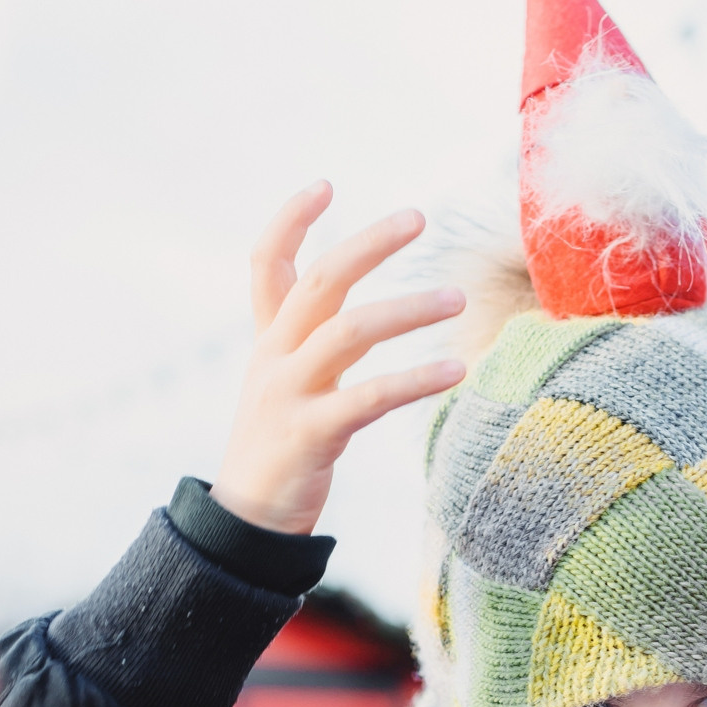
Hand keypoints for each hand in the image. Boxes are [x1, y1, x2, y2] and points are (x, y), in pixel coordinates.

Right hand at [210, 181, 466, 534]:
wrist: (248, 521)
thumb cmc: (282, 446)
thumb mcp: (288, 382)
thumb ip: (316, 340)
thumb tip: (357, 307)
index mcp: (270, 341)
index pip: (266, 265)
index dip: (289, 223)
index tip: (323, 185)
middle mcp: (275, 357)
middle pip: (320, 282)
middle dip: (367, 244)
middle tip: (418, 217)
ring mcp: (290, 393)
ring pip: (349, 332)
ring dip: (408, 310)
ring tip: (457, 300)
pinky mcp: (311, 434)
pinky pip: (370, 397)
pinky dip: (415, 379)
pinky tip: (455, 370)